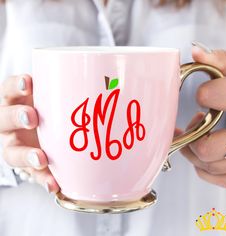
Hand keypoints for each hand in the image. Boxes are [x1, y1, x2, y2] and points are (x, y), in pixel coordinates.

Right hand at [0, 75, 59, 192]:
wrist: (38, 136)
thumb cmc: (49, 113)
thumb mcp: (50, 101)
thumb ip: (63, 96)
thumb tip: (104, 82)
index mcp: (15, 103)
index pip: (9, 91)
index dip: (16, 86)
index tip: (29, 82)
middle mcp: (11, 125)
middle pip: (5, 120)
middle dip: (17, 117)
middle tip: (32, 118)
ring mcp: (16, 146)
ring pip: (12, 152)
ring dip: (26, 155)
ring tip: (41, 159)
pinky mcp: (26, 166)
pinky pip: (31, 176)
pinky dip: (42, 180)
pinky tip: (54, 185)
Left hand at [180, 43, 225, 187]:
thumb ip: (221, 61)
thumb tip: (196, 53)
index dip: (214, 95)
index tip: (203, 93)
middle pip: (209, 149)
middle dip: (195, 136)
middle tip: (198, 120)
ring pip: (208, 166)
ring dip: (194, 150)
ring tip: (200, 132)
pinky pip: (216, 178)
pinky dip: (204, 166)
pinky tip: (204, 148)